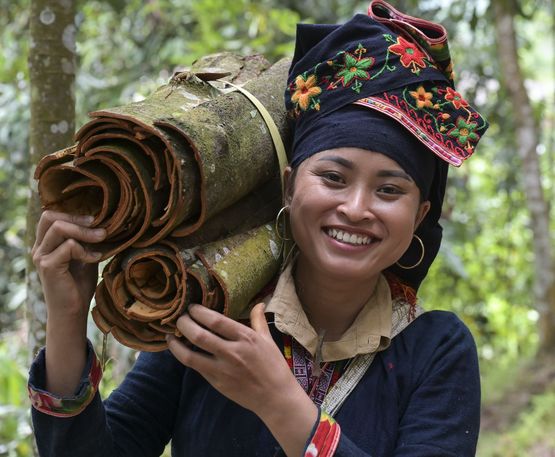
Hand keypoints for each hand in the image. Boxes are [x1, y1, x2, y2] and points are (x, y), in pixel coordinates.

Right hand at [32, 210, 105, 319]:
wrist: (72, 311)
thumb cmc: (80, 285)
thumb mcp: (85, 256)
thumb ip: (87, 241)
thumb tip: (103, 223)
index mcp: (46, 243)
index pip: (51, 215)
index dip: (73, 214)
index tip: (95, 220)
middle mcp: (40, 248)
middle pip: (49, 216)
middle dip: (76, 218)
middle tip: (97, 225)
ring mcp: (41, 256)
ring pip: (58, 227)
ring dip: (84, 231)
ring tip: (102, 237)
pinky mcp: (48, 266)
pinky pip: (68, 246)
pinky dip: (85, 250)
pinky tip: (95, 258)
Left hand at [167, 303, 318, 455]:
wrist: (275, 397)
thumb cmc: (274, 366)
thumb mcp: (268, 340)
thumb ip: (258, 320)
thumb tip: (259, 303)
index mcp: (246, 338)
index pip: (216, 321)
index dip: (200, 312)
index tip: (192, 307)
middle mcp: (232, 352)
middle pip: (199, 336)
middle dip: (184, 324)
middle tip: (179, 318)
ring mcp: (222, 370)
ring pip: (191, 355)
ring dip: (176, 344)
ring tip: (170, 335)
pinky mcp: (216, 383)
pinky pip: (196, 368)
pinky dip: (184, 357)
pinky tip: (180, 350)